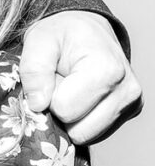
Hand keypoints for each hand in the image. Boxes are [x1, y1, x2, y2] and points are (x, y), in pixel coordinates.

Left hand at [20, 11, 140, 143]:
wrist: (87, 29)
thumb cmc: (62, 33)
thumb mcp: (38, 40)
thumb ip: (34, 70)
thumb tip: (38, 104)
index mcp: (107, 70)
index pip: (65, 110)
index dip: (48, 97)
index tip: (51, 77)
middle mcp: (127, 91)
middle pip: (79, 130)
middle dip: (60, 112)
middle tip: (59, 84)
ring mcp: (131, 104)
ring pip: (87, 136)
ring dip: (70, 117)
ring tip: (70, 89)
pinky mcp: (129, 112)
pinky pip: (95, 133)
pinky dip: (81, 119)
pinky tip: (80, 96)